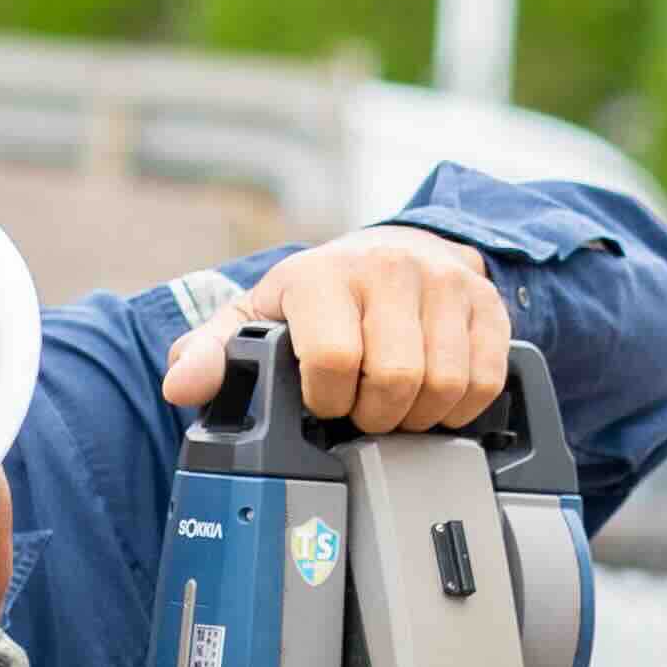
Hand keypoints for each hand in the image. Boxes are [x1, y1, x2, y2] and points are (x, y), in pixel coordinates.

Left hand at [160, 227, 515, 436]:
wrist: (387, 251)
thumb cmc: (315, 298)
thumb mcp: (255, 318)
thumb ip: (213, 352)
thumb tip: (180, 386)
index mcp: (322, 274)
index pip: (335, 358)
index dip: (328, 399)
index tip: (323, 402)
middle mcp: (387, 268)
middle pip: (396, 378)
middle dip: (376, 414)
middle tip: (362, 411)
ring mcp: (442, 282)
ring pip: (445, 384)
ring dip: (418, 414)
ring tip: (395, 404)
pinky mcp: (485, 302)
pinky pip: (484, 381)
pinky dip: (459, 407)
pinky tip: (433, 398)